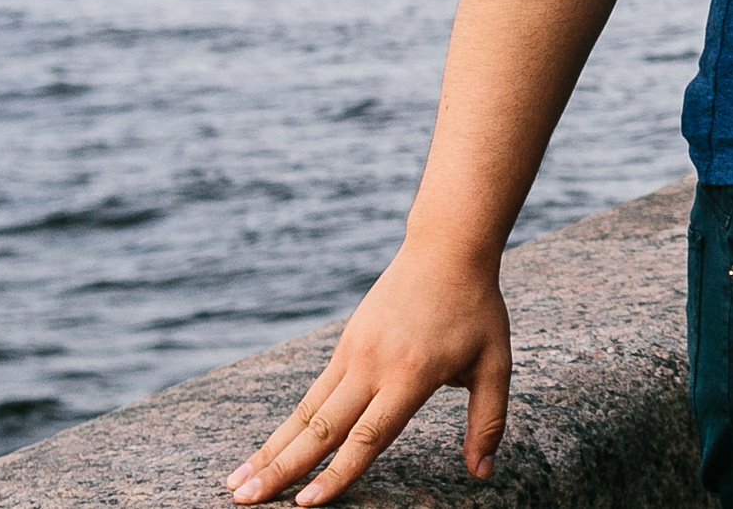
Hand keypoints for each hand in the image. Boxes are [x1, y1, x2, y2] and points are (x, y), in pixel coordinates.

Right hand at [226, 247, 510, 504]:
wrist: (446, 248)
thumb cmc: (476, 309)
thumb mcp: (495, 363)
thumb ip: (488, 420)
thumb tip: (483, 474)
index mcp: (412, 374)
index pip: (368, 435)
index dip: (337, 473)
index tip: (306, 503)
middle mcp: (374, 365)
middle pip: (322, 428)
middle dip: (282, 469)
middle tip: (244, 502)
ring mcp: (354, 353)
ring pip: (306, 413)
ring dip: (271, 450)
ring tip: (236, 485)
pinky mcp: (346, 344)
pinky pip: (312, 393)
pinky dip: (287, 426)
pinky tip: (267, 449)